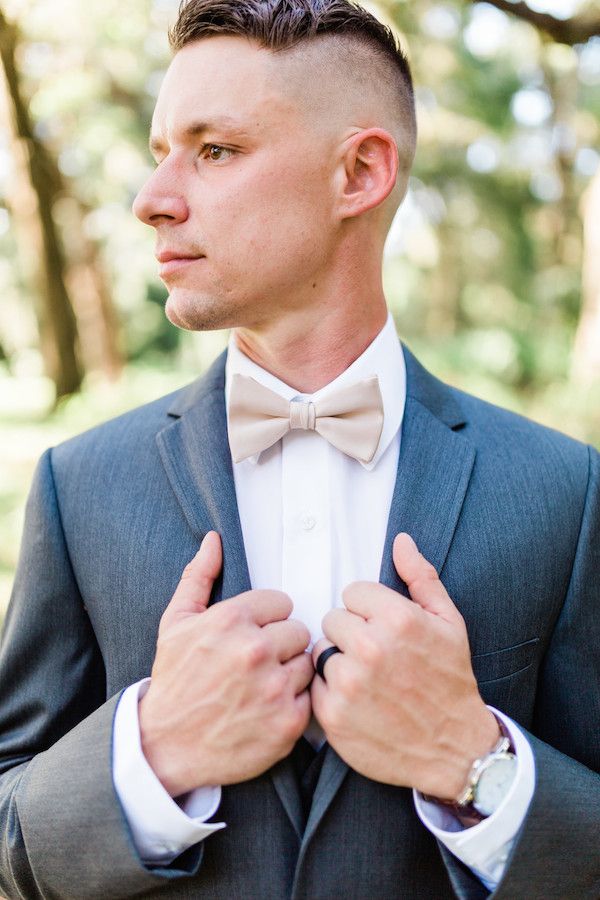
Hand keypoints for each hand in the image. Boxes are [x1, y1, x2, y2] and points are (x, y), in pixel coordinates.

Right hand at [139, 532, 312, 796]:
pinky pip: (310, 697)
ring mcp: (274, 688)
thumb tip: (213, 539)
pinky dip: (293, 704)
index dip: (267, 619)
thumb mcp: (176, 623)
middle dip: (281, 645)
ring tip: (262, 686)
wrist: (166, 746)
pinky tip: (268, 708)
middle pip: (299, 630)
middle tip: (257, 663)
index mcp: (231, 620)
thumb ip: (198, 577)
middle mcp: (255, 650)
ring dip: (290, 673)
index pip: (281, 602)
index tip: (251, 635)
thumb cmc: (174, 680)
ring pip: (307, 663)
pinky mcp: (287, 722)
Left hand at [311, 533, 499, 799]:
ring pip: (322, 652)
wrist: (455, 749)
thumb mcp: (450, 622)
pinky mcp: (333, 715)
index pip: (352, 592)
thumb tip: (401, 540)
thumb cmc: (451, 681)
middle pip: (333, 620)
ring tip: (368, 681)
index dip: (368, 611)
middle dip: (352, 635)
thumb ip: (421, 577)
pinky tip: (359, 702)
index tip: (384, 629)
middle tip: (377, 658)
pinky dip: (331, 692)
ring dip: (340, 663)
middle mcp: (371, 648)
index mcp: (398, 619)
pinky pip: (315, 684)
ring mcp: (349, 683)